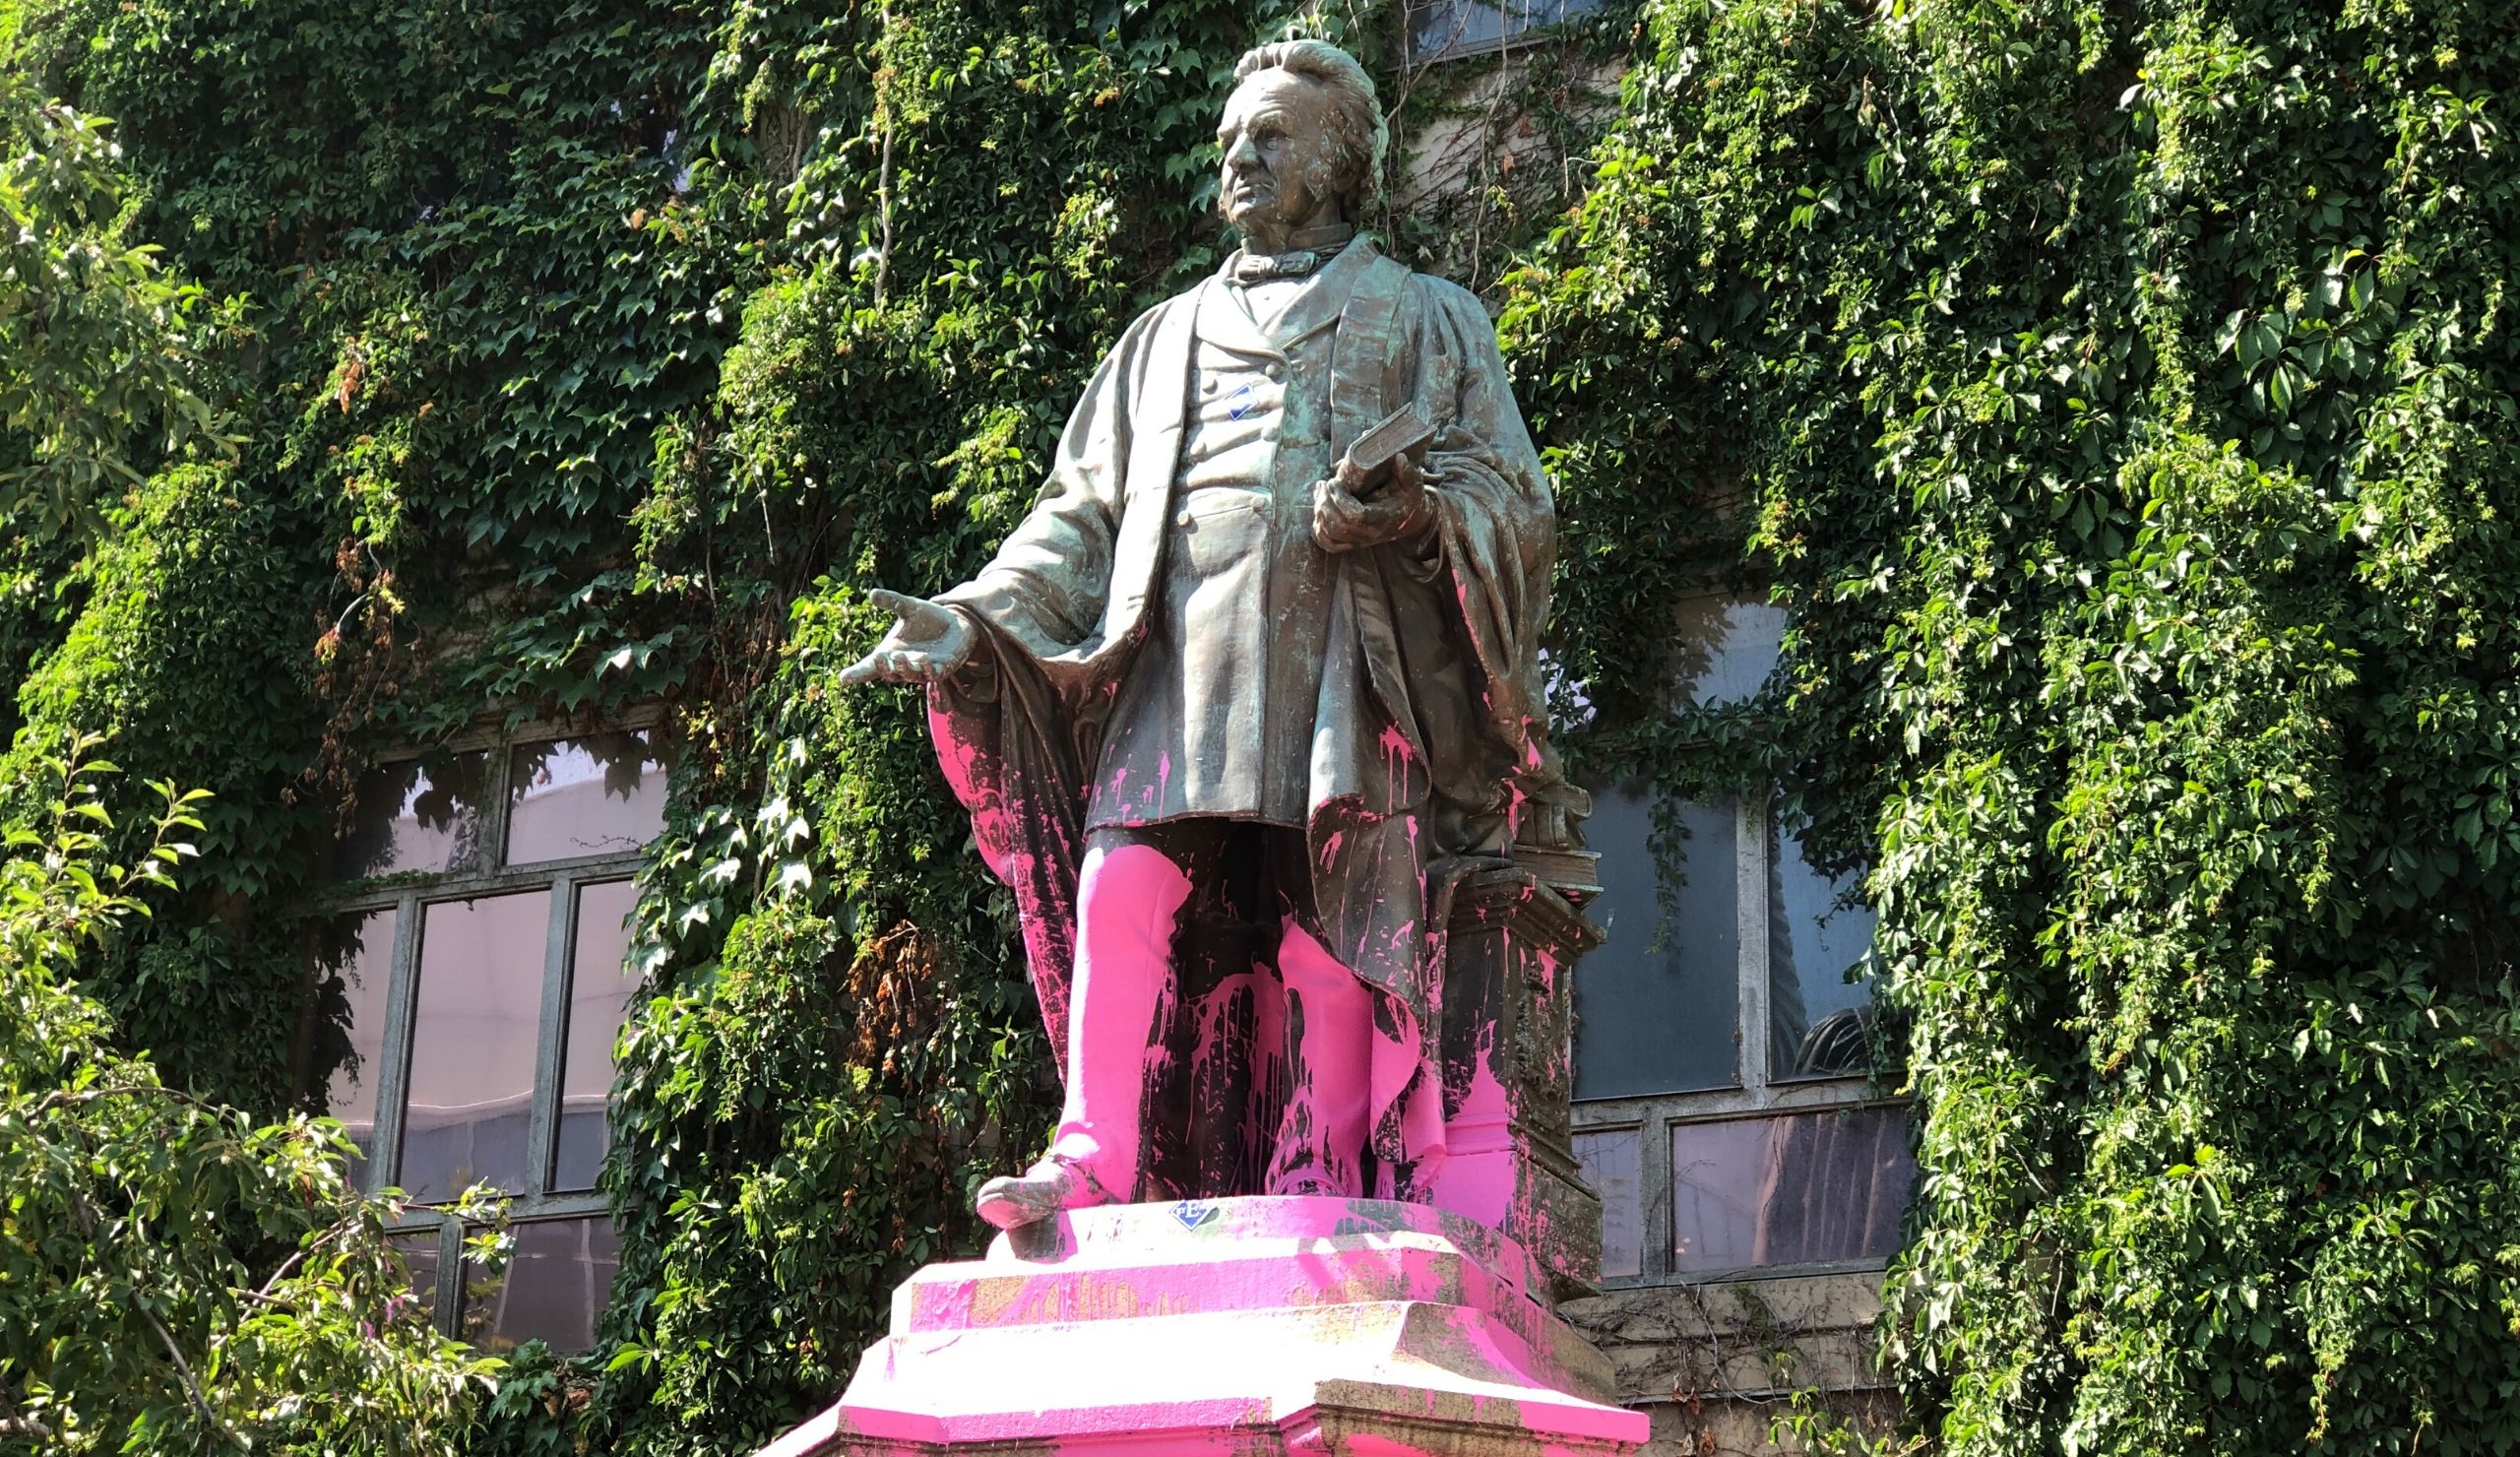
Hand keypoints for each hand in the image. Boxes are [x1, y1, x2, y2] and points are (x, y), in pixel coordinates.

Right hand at [837, 588, 977, 686]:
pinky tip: (923, 659)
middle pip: (890, 673)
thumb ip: (892, 602)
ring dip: (904, 666)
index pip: (871, 666)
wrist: (956, 623)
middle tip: (879, 657)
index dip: (858, 673)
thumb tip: (872, 593)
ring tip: (899, 656)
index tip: (843, 678)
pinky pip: (933, 674)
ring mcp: (924, 669)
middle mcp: (906, 665)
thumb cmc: (927, 618)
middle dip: (885, 667)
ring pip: (911, 674)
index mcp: (892, 653)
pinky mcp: (943, 669)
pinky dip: (927, 668)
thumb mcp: (909, 607)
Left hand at [1311, 452, 1427, 553]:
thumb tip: (1399, 457)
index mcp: (1381, 520)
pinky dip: (1318, 527)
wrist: (1410, 520)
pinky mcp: (1350, 543)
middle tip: (1325, 483)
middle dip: (1326, 502)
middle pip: (1337, 525)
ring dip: (1319, 510)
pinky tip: (1319, 507)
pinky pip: (1327, 542)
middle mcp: (1368, 534)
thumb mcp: (1413, 485)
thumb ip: (1408, 473)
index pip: (1355, 516)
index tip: (1336, 482)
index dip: (1340, 500)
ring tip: (1320, 489)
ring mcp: (1358, 541)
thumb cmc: (1409, 499)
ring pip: (1328, 533)